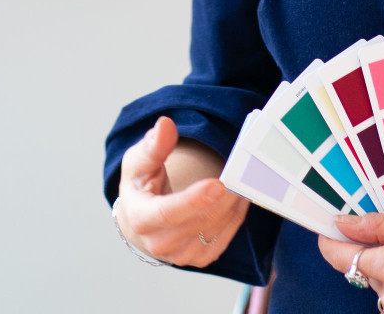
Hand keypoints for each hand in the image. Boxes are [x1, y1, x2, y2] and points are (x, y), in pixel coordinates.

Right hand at [116, 116, 248, 267]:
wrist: (142, 217)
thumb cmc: (140, 184)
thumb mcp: (139, 161)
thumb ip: (154, 145)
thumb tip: (164, 126)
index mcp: (140, 218)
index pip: (167, 213)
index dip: (193, 201)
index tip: (218, 184)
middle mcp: (158, 243)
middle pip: (198, 222)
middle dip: (223, 198)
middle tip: (242, 173)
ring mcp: (179, 255)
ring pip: (213, 230)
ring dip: (231, 205)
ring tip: (243, 179)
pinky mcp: (198, 258)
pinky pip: (222, 239)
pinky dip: (235, 217)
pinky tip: (240, 196)